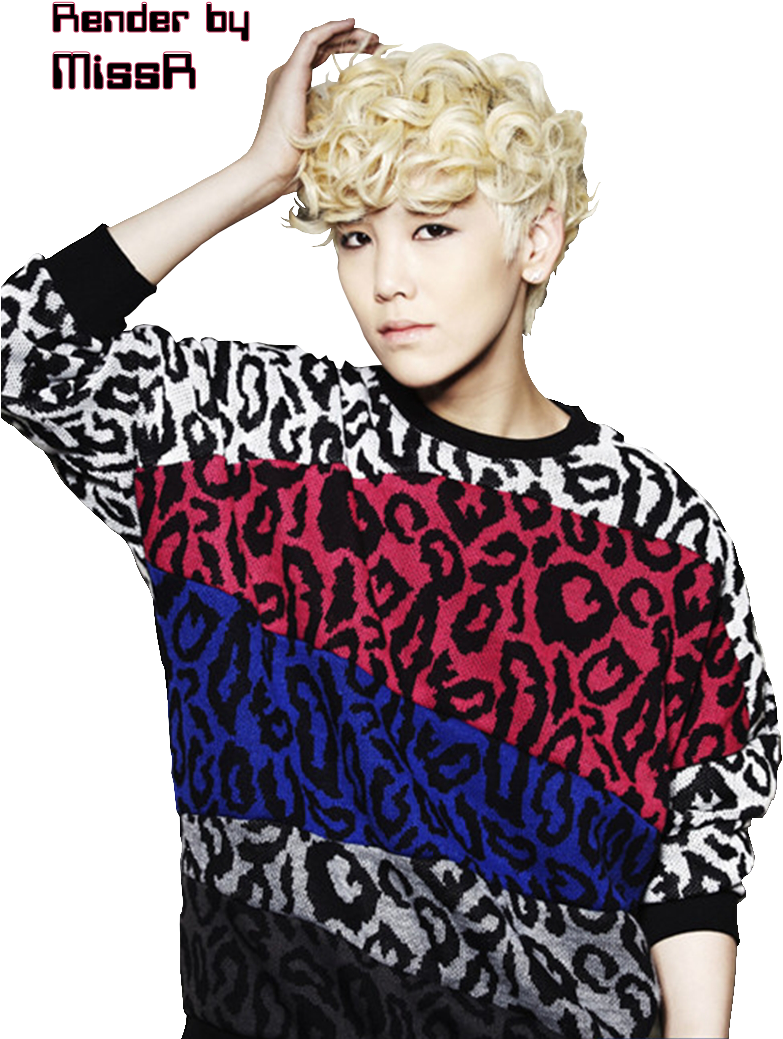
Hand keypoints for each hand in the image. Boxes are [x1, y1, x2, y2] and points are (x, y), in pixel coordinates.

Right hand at [245, 18, 381, 197]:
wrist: (271, 169)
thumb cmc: (295, 165)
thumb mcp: (321, 140)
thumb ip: (334, 126)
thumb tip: (361, 127)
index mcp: (293, 90)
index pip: (320, 61)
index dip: (345, 53)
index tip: (372, 54)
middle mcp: (287, 77)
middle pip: (321, 49)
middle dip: (348, 41)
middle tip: (376, 41)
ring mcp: (286, 74)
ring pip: (318, 41)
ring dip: (345, 34)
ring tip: (371, 36)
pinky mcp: (290, 74)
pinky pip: (311, 40)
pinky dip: (331, 29)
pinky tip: (350, 25)